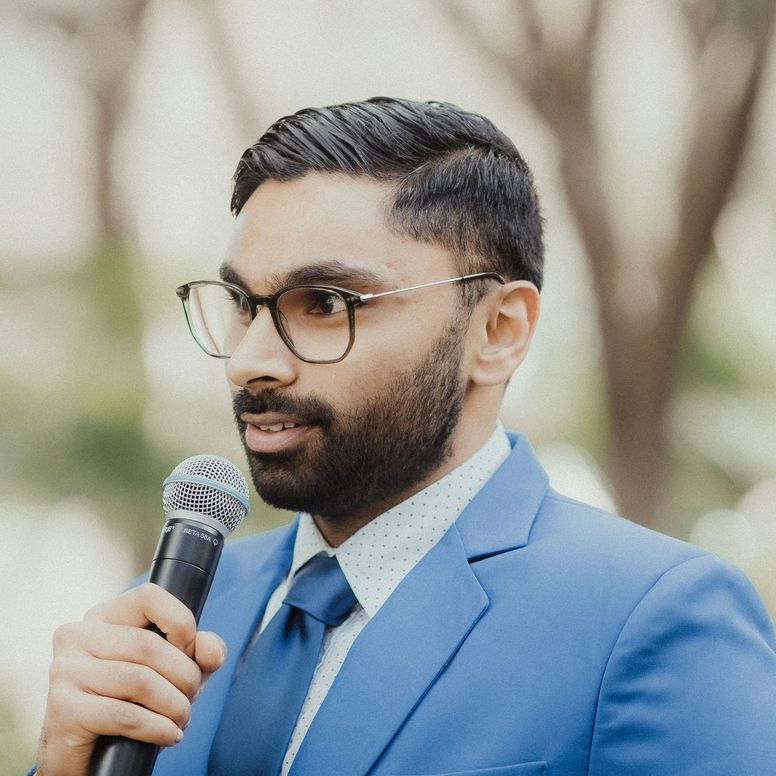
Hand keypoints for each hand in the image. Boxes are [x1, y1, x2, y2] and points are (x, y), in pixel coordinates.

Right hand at [34, 582, 226, 775]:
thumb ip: (200, 653)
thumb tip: (209, 647)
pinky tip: (168, 735)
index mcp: (105, 616)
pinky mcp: (62, 709)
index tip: (191, 652)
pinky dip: (158, 728)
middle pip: (149, 646)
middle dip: (185, 676)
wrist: (89, 755)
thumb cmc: (134, 703)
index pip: (149, 596)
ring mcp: (64, 670)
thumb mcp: (176, 672)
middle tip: (190, 699)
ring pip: (140, 681)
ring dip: (174, 706)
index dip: (180, 622)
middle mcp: (78, 635)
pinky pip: (124, 715)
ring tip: (181, 720)